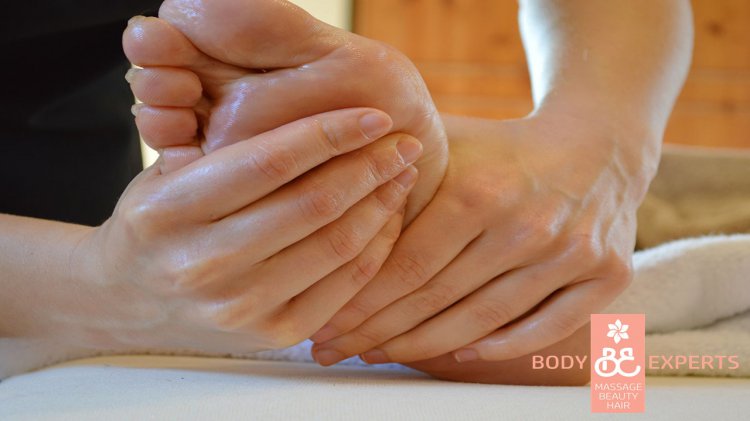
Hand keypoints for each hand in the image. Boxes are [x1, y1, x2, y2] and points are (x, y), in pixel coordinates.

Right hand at [64, 108, 422, 353]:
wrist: (130, 299)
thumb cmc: (159, 222)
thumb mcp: (169, 172)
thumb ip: (229, 146)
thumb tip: (325, 113)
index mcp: (171, 211)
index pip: (270, 161)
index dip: (332, 133)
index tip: (375, 115)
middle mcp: (203, 264)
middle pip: (314, 205)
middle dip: (371, 167)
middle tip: (404, 143)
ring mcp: (239, 306)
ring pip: (337, 245)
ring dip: (381, 204)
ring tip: (402, 174)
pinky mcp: (271, 334)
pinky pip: (343, 285)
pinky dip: (375, 247)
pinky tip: (386, 216)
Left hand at [310, 112, 647, 364]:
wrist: (596, 142)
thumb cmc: (503, 146)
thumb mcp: (447, 141)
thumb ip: (395, 174)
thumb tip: (329, 211)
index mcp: (481, 191)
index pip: (408, 266)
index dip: (361, 303)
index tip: (326, 325)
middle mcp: (529, 225)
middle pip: (440, 299)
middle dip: (378, 332)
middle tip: (337, 350)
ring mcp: (573, 253)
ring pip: (484, 321)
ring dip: (426, 346)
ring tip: (381, 354)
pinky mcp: (608, 274)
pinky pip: (545, 328)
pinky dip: (500, 347)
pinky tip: (460, 354)